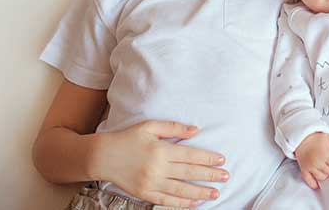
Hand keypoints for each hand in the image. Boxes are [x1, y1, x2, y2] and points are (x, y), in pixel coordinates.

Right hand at [94, 121, 228, 207]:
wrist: (102, 156)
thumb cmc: (128, 138)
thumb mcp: (150, 126)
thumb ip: (174, 128)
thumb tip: (196, 130)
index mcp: (161, 150)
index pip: (191, 155)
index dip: (208, 158)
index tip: (222, 160)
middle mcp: (158, 168)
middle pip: (189, 173)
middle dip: (210, 176)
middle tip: (226, 177)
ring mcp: (151, 183)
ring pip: (181, 190)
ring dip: (200, 192)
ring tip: (216, 193)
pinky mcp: (144, 194)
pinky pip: (166, 200)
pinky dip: (182, 203)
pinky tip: (195, 203)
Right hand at [294, 132, 328, 188]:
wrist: (301, 138)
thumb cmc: (315, 137)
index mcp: (325, 154)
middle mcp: (317, 162)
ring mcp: (310, 167)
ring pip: (322, 177)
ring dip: (325, 174)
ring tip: (325, 168)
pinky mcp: (304, 169)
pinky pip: (309, 181)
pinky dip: (314, 183)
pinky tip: (317, 183)